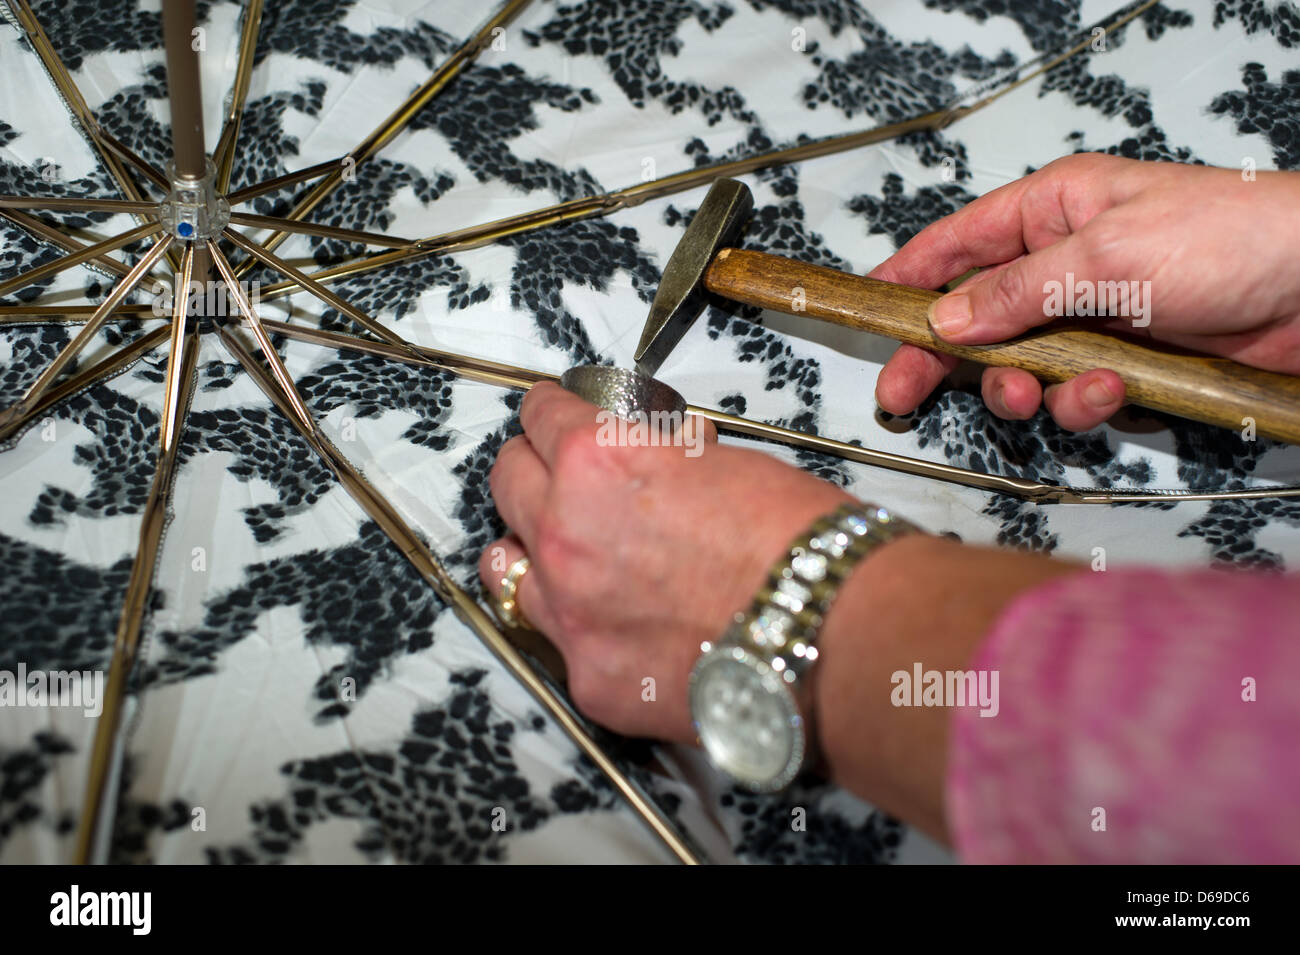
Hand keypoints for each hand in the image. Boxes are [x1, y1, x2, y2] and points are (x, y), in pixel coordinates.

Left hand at [478, 382, 851, 742]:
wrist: (834, 630)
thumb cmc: (799, 540)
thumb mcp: (726, 463)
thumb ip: (666, 458)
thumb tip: (659, 456)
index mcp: (598, 460)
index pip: (540, 416)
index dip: (550, 412)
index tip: (554, 416)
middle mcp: (566, 530)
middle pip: (508, 481)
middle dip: (534, 469)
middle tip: (561, 475)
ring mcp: (569, 611)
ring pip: (505, 562)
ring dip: (531, 547)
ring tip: (566, 551)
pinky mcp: (589, 677)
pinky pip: (554, 637)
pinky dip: (575, 622)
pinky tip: (613, 620)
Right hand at [871, 154, 1299, 430]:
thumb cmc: (1231, 237)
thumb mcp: (1105, 254)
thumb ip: (1016, 291)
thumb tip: (945, 320)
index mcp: (1053, 212)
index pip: (957, 244)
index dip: (907, 279)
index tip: (865, 313)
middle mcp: (1067, 264)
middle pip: (976, 318)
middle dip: (944, 359)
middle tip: (905, 394)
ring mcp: (1097, 318)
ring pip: (1022, 368)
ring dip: (1024, 390)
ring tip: (1041, 394)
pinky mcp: (1130, 363)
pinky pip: (1077, 395)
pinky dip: (1086, 403)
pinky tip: (1114, 391)